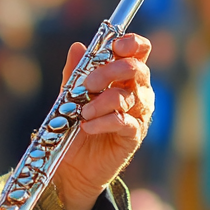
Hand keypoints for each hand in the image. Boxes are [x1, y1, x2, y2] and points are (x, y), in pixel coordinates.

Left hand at [49, 33, 153, 209]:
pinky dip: (103, 122)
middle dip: (109, 72)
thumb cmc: (74, 125)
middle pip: (135, 69)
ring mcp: (138, 114)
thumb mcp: (70, 95)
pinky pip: (123, 122)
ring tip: (81, 112)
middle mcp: (138, 92)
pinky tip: (87, 127)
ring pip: (127, 97)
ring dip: (100, 102)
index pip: (139, 50)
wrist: (72, 165)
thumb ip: (75, 73)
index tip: (114, 46)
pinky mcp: (133, 136)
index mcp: (125, 76)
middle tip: (88, 84)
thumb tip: (77, 47)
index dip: (130, 43)